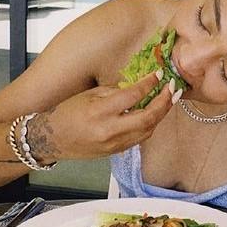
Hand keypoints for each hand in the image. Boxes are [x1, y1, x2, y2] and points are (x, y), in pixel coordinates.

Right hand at [27, 71, 175, 161]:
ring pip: (148, 129)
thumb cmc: (68, 113)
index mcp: (100, 111)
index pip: (133, 96)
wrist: (53, 140)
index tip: (159, 75)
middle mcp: (109, 130)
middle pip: (148, 117)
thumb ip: (115, 92)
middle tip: (173, 88)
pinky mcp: (117, 151)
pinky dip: (151, 125)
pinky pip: (141, 137)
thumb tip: (138, 87)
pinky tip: (155, 114)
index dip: (150, 84)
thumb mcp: (89, 95)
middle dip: (164, 102)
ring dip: (161, 114)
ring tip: (169, 100)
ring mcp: (115, 143)